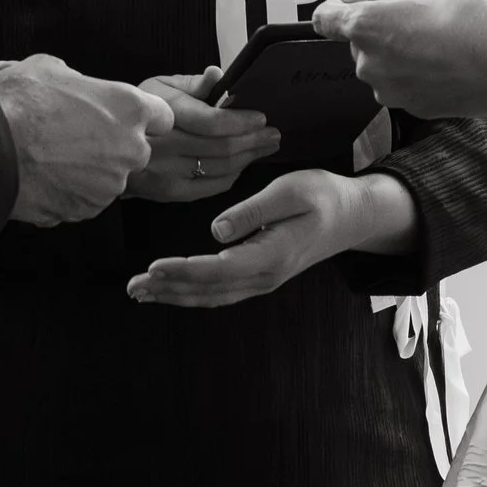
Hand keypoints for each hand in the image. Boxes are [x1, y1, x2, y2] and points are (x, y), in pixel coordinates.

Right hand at [0, 54, 172, 226]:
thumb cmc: (18, 102)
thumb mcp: (51, 69)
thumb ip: (80, 83)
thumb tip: (77, 89)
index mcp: (129, 108)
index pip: (163, 116)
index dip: (143, 116)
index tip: (125, 118)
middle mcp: (129, 149)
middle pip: (136, 151)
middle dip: (113, 146)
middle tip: (76, 137)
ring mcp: (109, 185)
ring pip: (109, 178)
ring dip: (89, 171)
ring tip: (52, 157)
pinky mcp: (86, 210)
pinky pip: (85, 200)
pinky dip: (69, 192)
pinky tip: (44, 177)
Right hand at [123, 68, 282, 204]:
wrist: (108, 149)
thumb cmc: (139, 115)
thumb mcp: (158, 87)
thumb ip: (192, 83)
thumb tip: (217, 74)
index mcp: (161, 113)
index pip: (211, 122)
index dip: (241, 121)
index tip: (260, 117)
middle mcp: (162, 146)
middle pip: (221, 147)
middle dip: (254, 140)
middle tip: (272, 133)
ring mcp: (165, 173)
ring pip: (220, 168)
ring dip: (249, 157)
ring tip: (265, 146)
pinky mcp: (169, 192)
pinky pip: (211, 185)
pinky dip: (233, 175)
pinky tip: (244, 164)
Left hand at [127, 166, 416, 307]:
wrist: (353, 216)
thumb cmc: (323, 196)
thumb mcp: (291, 191)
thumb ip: (254, 211)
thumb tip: (216, 230)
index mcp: (270, 255)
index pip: (218, 269)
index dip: (184, 270)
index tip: (153, 266)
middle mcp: (264, 276)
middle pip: (209, 289)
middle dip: (169, 289)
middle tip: (133, 286)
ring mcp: (262, 280)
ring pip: (212, 296)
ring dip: (175, 295)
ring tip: (141, 292)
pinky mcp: (260, 276)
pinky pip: (220, 292)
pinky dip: (192, 293)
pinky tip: (171, 289)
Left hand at [314, 0, 486, 119]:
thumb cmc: (472, 18)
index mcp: (366, 26)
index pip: (324, 18)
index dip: (338, 6)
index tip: (355, 1)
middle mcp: (369, 64)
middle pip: (357, 42)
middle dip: (377, 29)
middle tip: (412, 16)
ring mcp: (390, 92)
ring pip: (381, 66)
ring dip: (396, 53)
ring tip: (433, 40)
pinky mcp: (412, 110)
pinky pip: (403, 86)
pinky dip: (415, 75)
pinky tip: (444, 62)